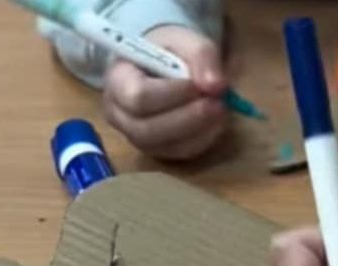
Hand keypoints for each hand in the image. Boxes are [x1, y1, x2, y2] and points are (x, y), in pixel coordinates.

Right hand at [102, 26, 227, 160]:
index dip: (171, 95)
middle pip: (148, 129)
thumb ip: (201, 55)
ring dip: (198, 131)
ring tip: (220, 110)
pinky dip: (202, 141)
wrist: (164, 67)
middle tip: (217, 103)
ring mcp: (136, 138)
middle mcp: (120, 115)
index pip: (138, 97)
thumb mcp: (185, 40)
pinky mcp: (157, 151)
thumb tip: (216, 86)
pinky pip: (178, 154)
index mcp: (117, 80)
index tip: (198, 85)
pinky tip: (216, 123)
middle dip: (187, 119)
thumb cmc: (168, 51)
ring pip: (165, 146)